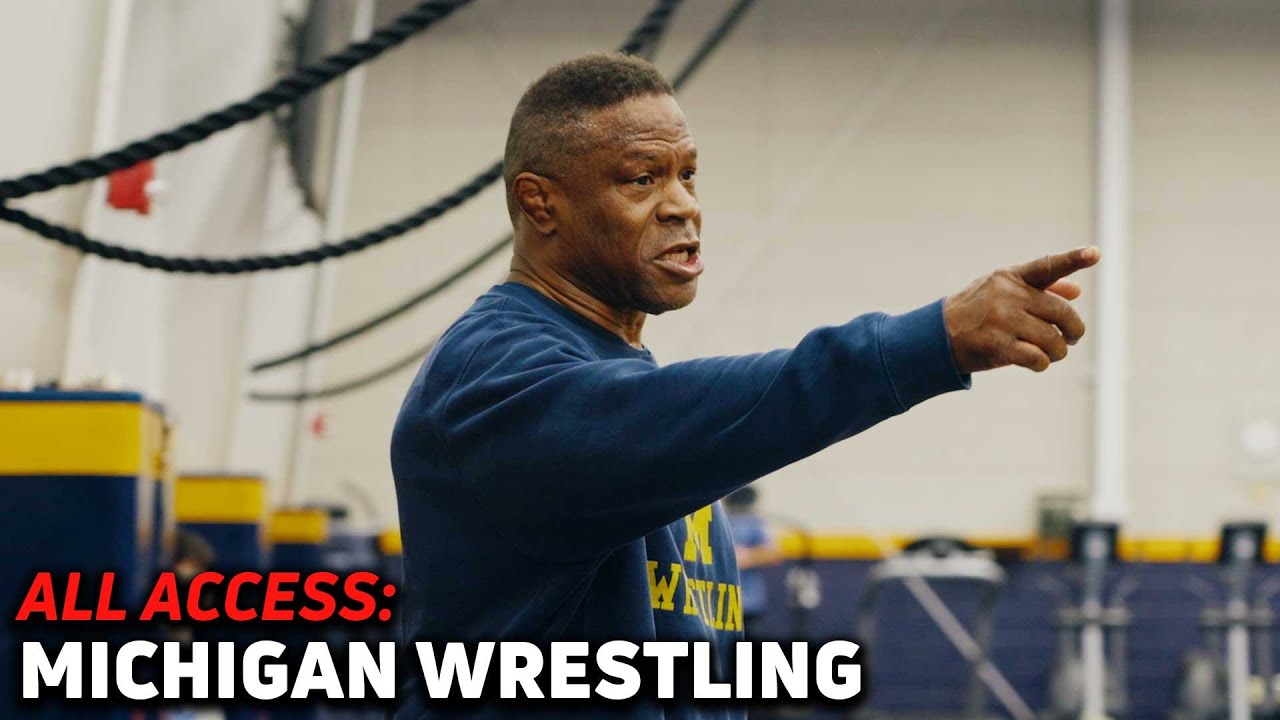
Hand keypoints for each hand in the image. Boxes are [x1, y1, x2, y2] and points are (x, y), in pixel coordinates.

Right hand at [943, 246, 1100, 373]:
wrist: (938, 335)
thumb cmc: (977, 312)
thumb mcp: (1002, 292)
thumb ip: (1040, 289)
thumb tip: (1076, 291)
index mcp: (1011, 277)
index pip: (1048, 266)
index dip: (1074, 260)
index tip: (1095, 253)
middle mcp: (1008, 295)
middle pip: (1061, 312)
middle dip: (1073, 330)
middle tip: (1072, 338)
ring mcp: (1003, 320)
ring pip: (1053, 339)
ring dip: (1057, 351)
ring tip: (1051, 353)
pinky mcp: (998, 345)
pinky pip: (1037, 357)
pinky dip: (1042, 364)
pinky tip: (1037, 363)